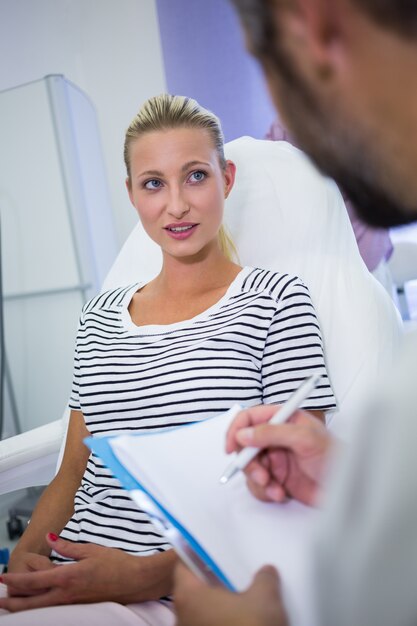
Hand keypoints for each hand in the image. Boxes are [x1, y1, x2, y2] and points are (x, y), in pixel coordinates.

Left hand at [0, 534, 175, 610]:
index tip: (1, 578)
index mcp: (68, 577)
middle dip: (12, 603)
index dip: (14, 581)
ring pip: (40, 609)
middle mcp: (66, 595)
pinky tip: (37, 604)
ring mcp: (72, 604)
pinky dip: (39, 607)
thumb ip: (67, 547)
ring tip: (11, 604)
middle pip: (31, 604)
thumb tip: (50, 539)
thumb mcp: (91, 550)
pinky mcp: (79, 608)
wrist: (136, 581)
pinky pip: (53, 609)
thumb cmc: (117, 564)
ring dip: (24, 606)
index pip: (33, 582)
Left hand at [174, 563, 288, 625]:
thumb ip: (264, 578)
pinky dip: (222, 620)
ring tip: (244, 597)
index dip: (198, 553)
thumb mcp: (265, 598)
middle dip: (213, 580)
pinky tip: (243, 619)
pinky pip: (208, 625)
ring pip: (201, 611)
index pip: (183, 563)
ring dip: (219, 604)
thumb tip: (266, 572)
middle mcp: (181, 615)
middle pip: (193, 588)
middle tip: (234, 572)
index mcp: (187, 594)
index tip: (214, 548)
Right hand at [226, 405, 334, 505]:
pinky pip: (258, 485)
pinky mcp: (277, 479)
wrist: (348, 490)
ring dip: (258, 480)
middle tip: (261, 475)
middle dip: (248, 463)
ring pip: (249, 467)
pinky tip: (281, 493)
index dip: (236, 430)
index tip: (231, 447)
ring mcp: (276, 458)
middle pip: (245, 445)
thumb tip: (243, 434)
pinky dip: (266, 491)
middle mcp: (277, 437)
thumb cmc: (335, 457)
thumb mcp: (304, 439)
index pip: (250, 418)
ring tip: (274, 487)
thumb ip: (271, 433)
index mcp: (283, 419)